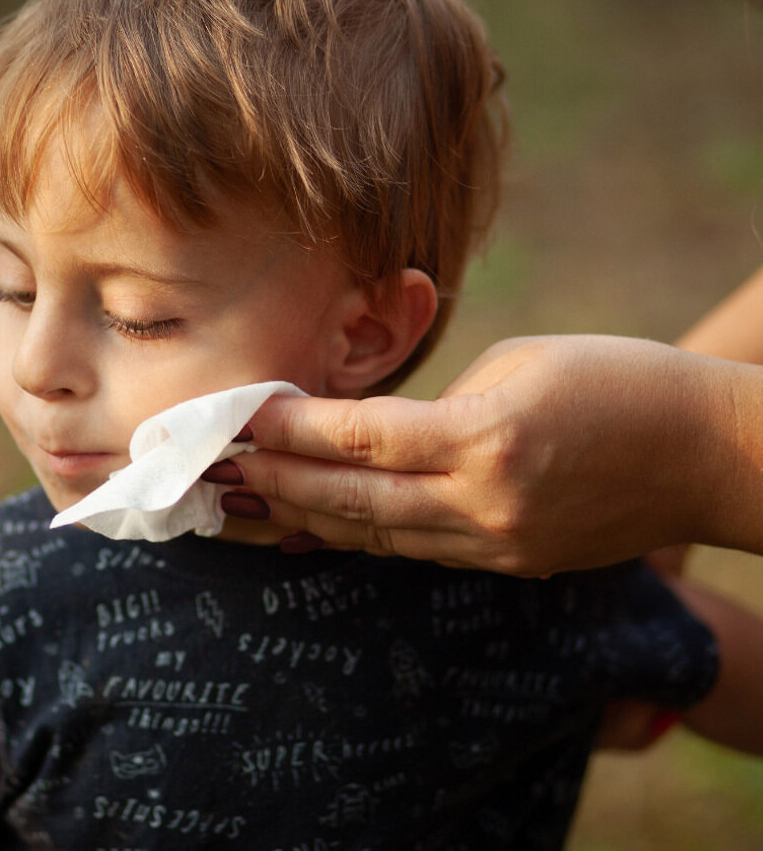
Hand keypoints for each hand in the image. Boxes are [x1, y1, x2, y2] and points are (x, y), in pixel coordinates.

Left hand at [218, 335, 762, 575]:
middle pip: (354, 498)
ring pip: (378, 536)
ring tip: (249, 502)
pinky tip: (317, 527)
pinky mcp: (511, 564)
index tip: (242, 418)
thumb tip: (370, 432)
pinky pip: (417, 551)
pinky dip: (361, 536)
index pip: (363, 438)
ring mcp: (498, 544)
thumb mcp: (517, 364)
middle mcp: (485, 502)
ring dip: (308, 517)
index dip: (293, 430)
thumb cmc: (616, 381)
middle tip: (221, 468)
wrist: (707, 454)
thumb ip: (436, 408)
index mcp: (487, 437)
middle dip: (279, 483)